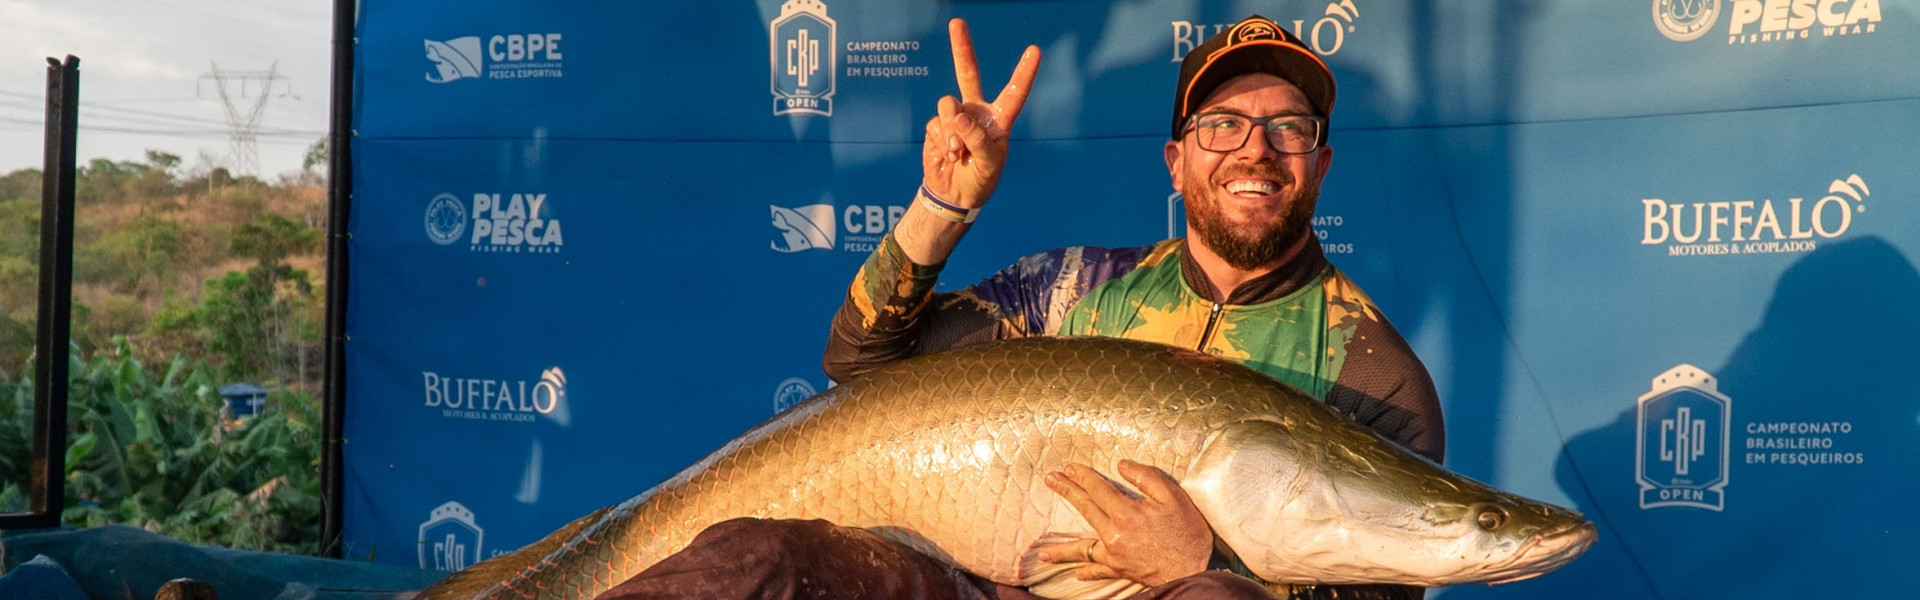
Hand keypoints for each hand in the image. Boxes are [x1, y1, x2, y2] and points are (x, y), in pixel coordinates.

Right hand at [921, 18, 1039, 210]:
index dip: (1024, 72)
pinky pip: (936, 124)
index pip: (1014, 92)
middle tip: (956, 22)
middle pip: (968, 73)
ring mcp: (955, 117)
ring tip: (957, 152)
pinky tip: (947, 155)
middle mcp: (976, 112)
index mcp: (999, 119)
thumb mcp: (989, 165)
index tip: (1034, 51)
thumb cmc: (980, 179)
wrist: (954, 194)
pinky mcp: (937, 126)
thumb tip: (960, 117)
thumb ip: (978, 140)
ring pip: (948, 105)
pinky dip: (941, 142)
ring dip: (951, 130)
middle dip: (961, 47)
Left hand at [1038, 460, 1212, 586]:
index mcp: (1125, 512)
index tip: (1069, 467)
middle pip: (1085, 508)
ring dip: (1061, 548)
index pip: (1097, 488)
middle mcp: (1113, 534)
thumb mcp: (1173, 496)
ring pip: (1082, 548)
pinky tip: (1077, 573)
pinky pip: (1099, 570)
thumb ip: (1146, 477)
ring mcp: (1114, 555)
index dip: (1082, 476)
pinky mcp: (1121, 570)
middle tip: (1050, 480)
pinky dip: (1087, 571)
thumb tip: (1121, 465)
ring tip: (1042, 551)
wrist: (1195, 570)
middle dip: (1067, 491)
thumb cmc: (1188, 532)